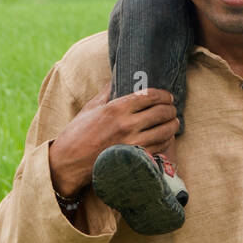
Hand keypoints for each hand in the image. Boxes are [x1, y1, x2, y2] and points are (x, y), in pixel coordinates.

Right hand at [49, 83, 178, 194]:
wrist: (68, 163)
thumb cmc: (76, 134)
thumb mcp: (90, 108)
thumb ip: (106, 93)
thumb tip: (115, 78)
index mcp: (116, 109)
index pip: (149, 96)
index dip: (163, 95)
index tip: (168, 96)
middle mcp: (126, 125)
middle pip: (161, 112)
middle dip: (171, 109)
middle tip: (173, 108)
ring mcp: (132, 143)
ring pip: (164, 131)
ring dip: (173, 125)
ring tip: (174, 122)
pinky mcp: (134, 159)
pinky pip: (159, 147)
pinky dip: (166, 141)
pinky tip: (166, 137)